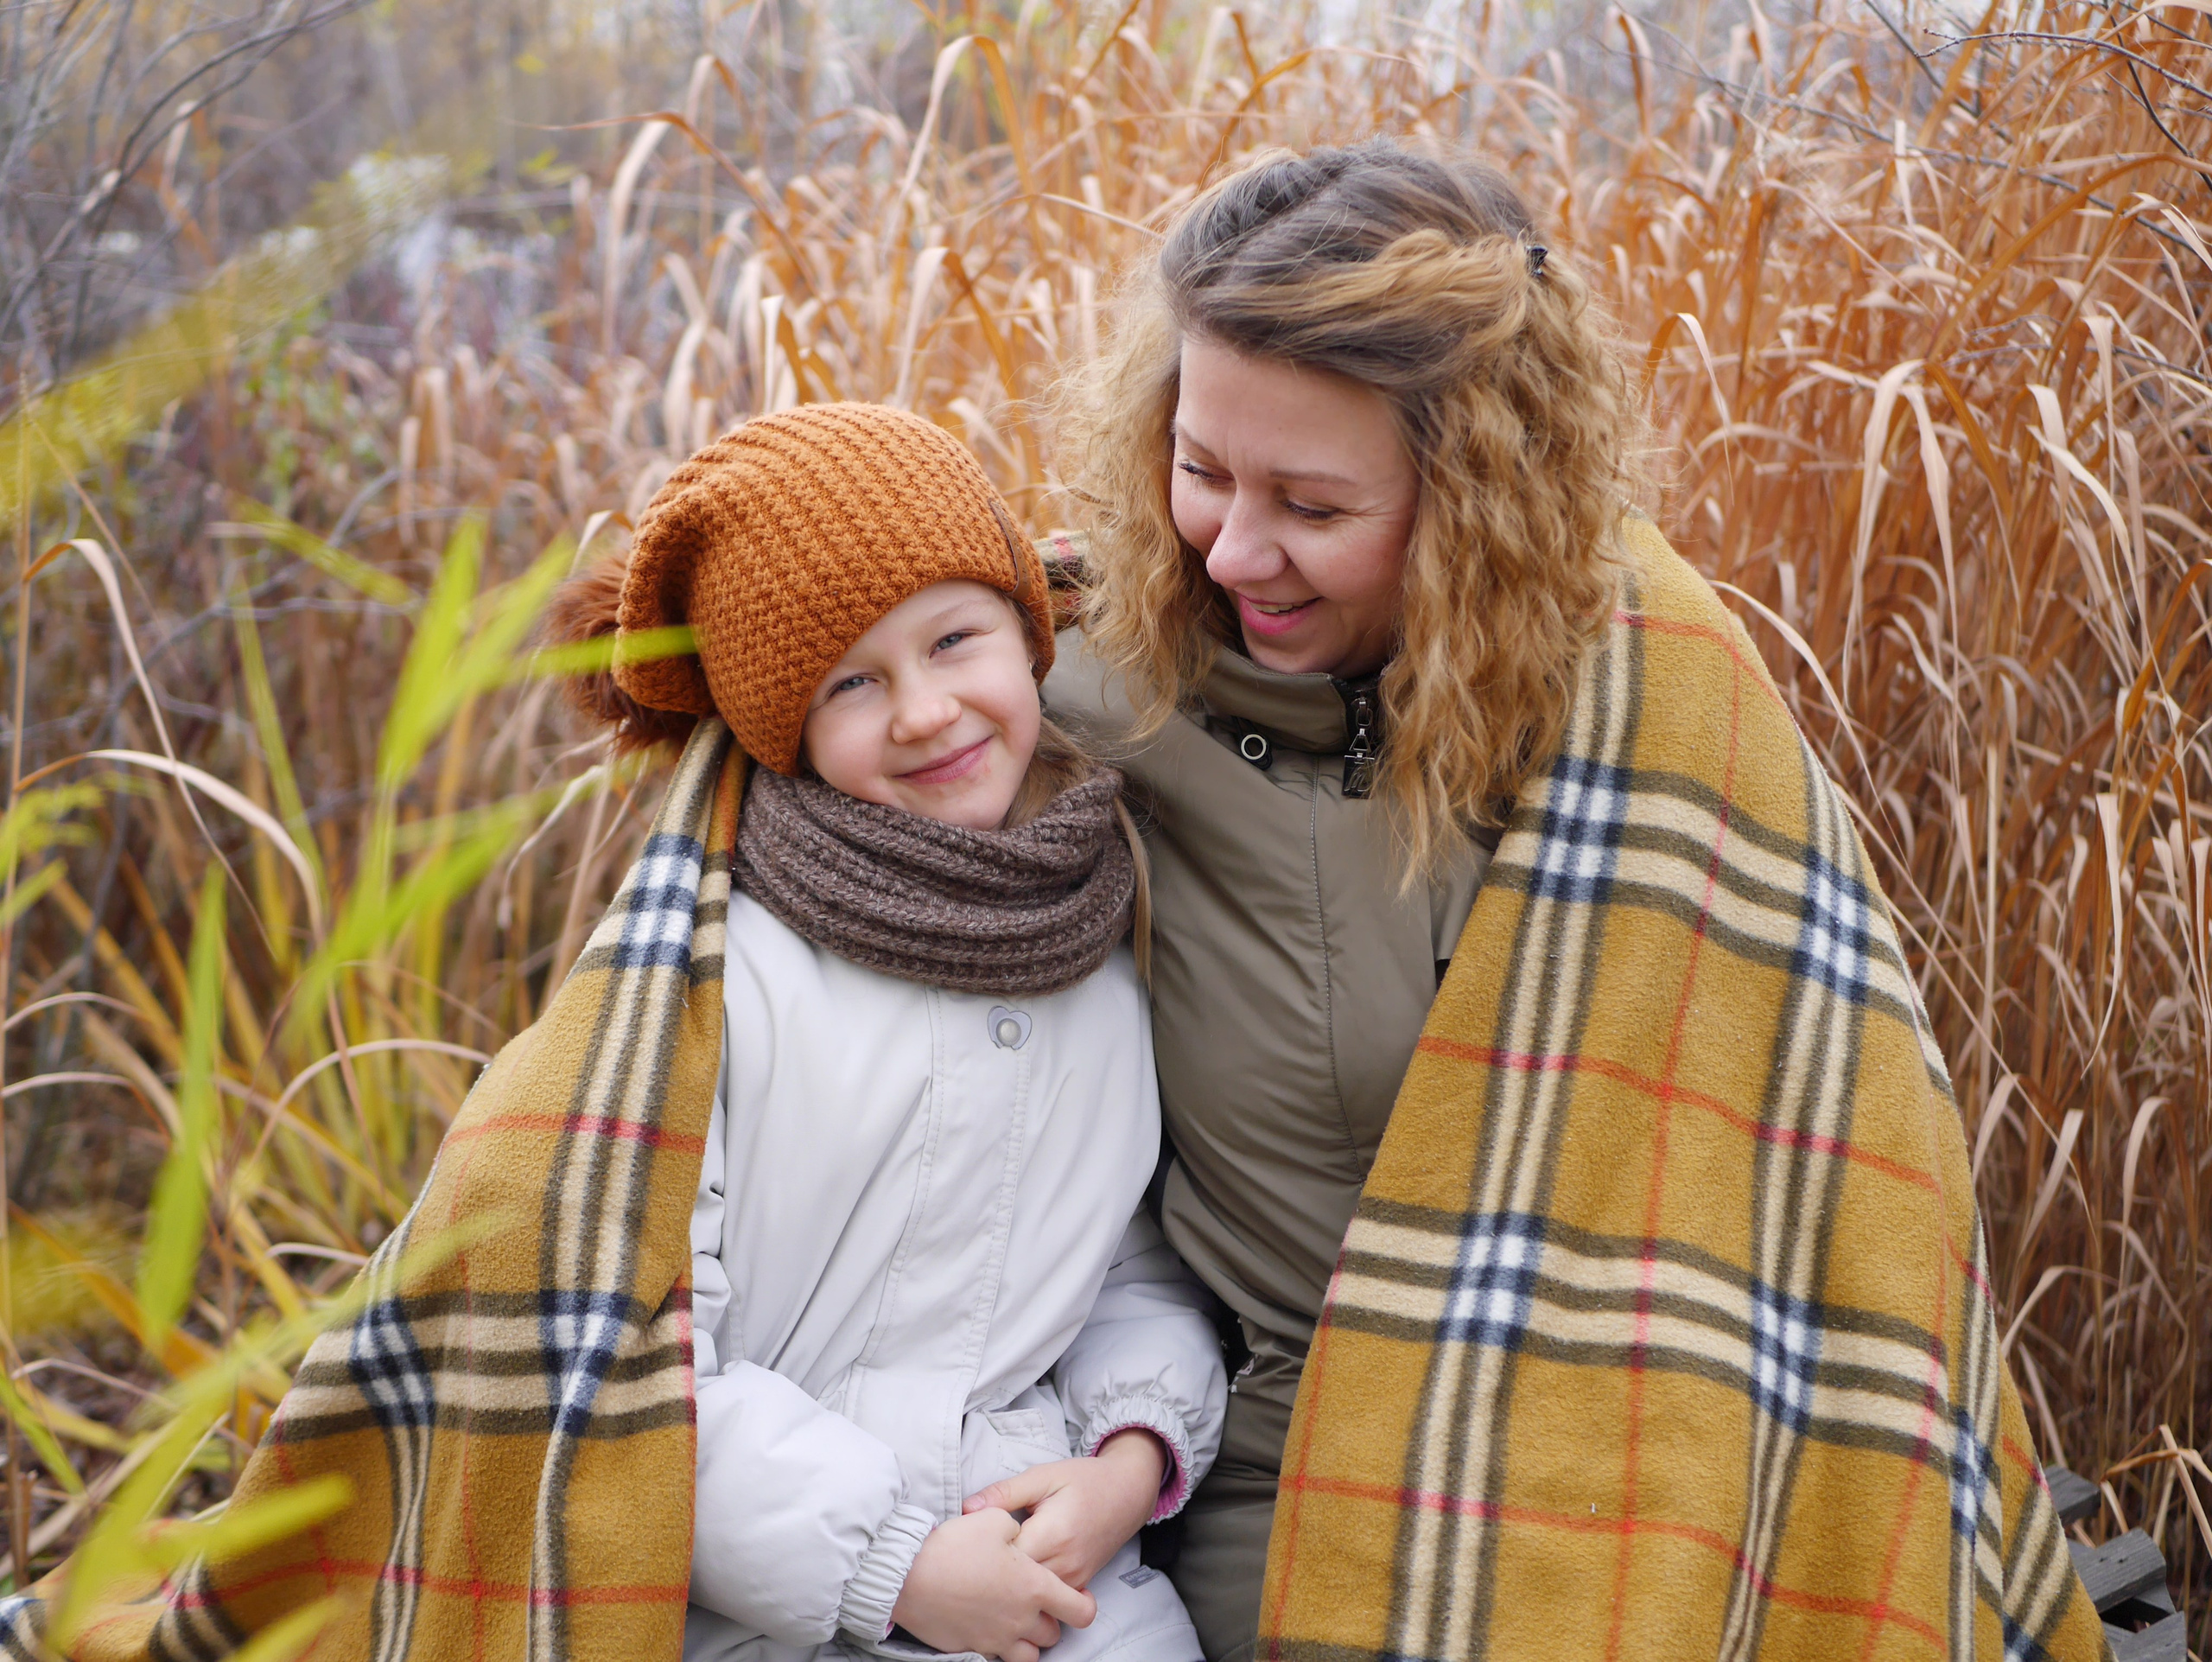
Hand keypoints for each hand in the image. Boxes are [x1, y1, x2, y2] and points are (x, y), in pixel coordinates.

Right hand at [891, 1507, 1095, 1661]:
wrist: (909, 1575)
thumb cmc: (954, 1546)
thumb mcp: (992, 1519)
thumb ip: (1014, 1526)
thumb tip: (1017, 1534)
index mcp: (1034, 1587)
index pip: (1080, 1611)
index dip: (1085, 1606)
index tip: (1079, 1598)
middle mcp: (1020, 1619)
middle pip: (1054, 1635)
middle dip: (1051, 1620)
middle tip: (1038, 1603)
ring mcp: (995, 1638)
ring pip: (1029, 1656)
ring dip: (1029, 1641)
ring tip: (1018, 1622)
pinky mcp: (970, 1648)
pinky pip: (995, 1656)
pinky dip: (998, 1646)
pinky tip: (988, 1625)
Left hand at [964, 1429, 1168, 1590]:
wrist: (1128, 1492)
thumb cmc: (1085, 1481)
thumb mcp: (1043, 1476)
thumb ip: (1005, 1493)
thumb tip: (967, 1509)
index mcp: (1052, 1534)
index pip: (1004, 1558)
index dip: (984, 1551)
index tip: (974, 1539)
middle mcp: (1065, 1563)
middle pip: (1015, 1582)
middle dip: (994, 1569)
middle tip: (980, 1552)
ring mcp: (1073, 1578)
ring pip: (1030, 1594)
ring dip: (1012, 1580)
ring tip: (1000, 1558)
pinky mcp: (1078, 1584)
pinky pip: (1047, 1595)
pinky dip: (1030, 1586)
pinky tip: (1021, 1568)